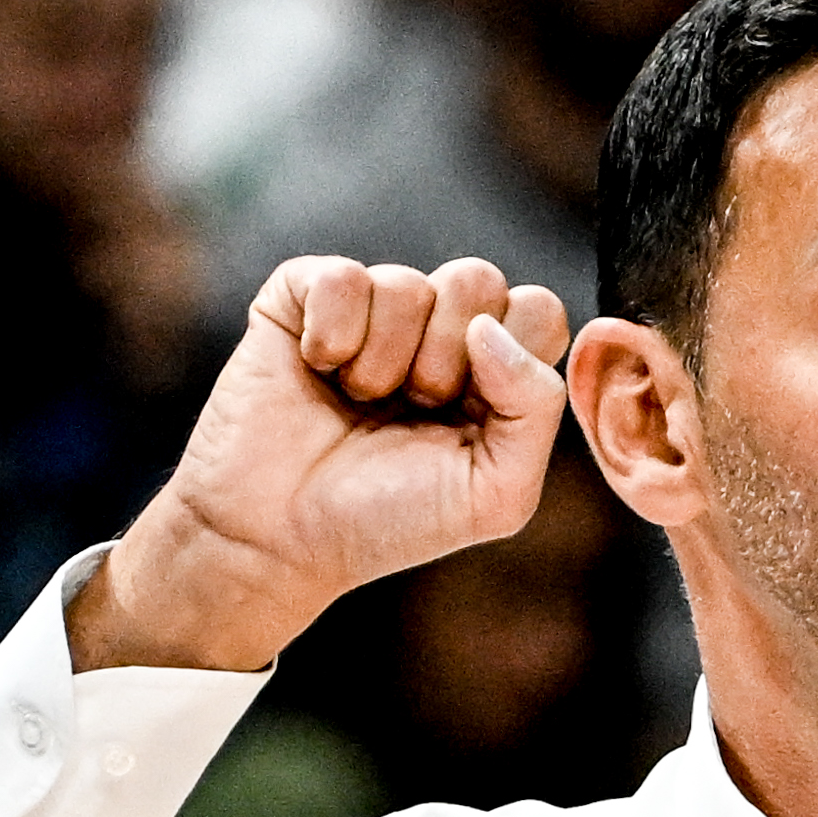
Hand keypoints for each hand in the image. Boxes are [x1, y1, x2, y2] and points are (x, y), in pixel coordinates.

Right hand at [72, 256, 571, 671]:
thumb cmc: (389, 520)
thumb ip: (534, 408)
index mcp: (492, 369)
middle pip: (478, 280)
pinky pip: (341, 278)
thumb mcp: (496, 493)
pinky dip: (332, 336)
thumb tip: (490, 326)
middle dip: (444, 362)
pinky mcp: (303, 295)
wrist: (279, 538)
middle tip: (410, 411)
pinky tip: (317, 371)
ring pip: (406, 284)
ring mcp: (369, 308)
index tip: (470, 413)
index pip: (537, 310)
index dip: (512, 356)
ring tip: (357, 404)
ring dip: (382, 364)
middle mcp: (435, 327)